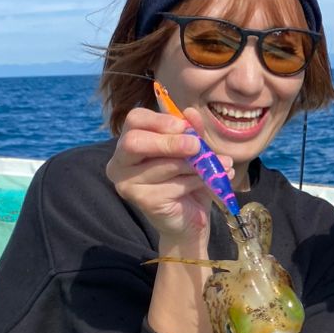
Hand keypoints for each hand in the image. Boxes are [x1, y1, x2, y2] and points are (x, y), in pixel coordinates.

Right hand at [107, 106, 229, 257]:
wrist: (189, 219)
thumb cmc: (187, 179)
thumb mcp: (193, 151)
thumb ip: (191, 131)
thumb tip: (190, 113)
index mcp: (130, 142)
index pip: (134, 119)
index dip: (160, 120)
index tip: (184, 126)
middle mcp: (120, 162)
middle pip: (135, 141)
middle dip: (169, 142)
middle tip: (196, 146)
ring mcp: (127, 183)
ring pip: (162, 165)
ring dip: (193, 165)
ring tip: (214, 166)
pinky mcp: (142, 201)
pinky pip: (172, 185)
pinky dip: (194, 182)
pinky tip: (204, 184)